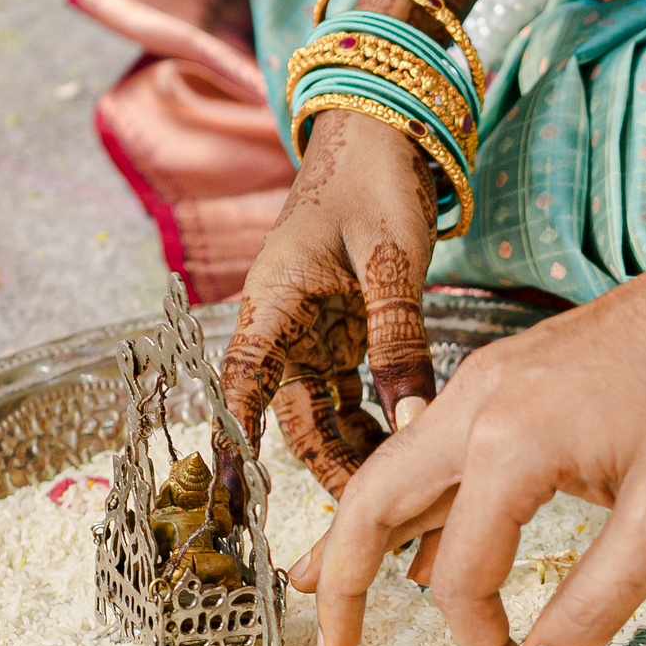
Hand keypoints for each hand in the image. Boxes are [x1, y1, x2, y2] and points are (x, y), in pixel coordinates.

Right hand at [218, 107, 441, 500]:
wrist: (383, 127)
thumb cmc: (374, 177)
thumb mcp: (391, 262)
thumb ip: (398, 340)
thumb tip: (413, 422)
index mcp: (273, 301)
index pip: (242, 388)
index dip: (234, 447)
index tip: (233, 503)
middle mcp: (283, 323)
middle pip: (295, 416)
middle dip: (328, 467)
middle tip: (372, 519)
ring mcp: (313, 328)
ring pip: (324, 410)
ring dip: (355, 450)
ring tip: (400, 493)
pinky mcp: (343, 328)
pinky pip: (351, 389)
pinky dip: (374, 420)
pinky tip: (406, 449)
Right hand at [289, 256, 645, 645]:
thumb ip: (594, 606)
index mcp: (510, 444)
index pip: (460, 576)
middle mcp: (478, 404)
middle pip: (373, 500)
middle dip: (342, 577)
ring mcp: (490, 381)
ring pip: (398, 467)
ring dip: (364, 532)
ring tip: (328, 589)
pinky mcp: (513, 374)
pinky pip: (442, 445)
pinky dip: (418, 499)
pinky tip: (419, 544)